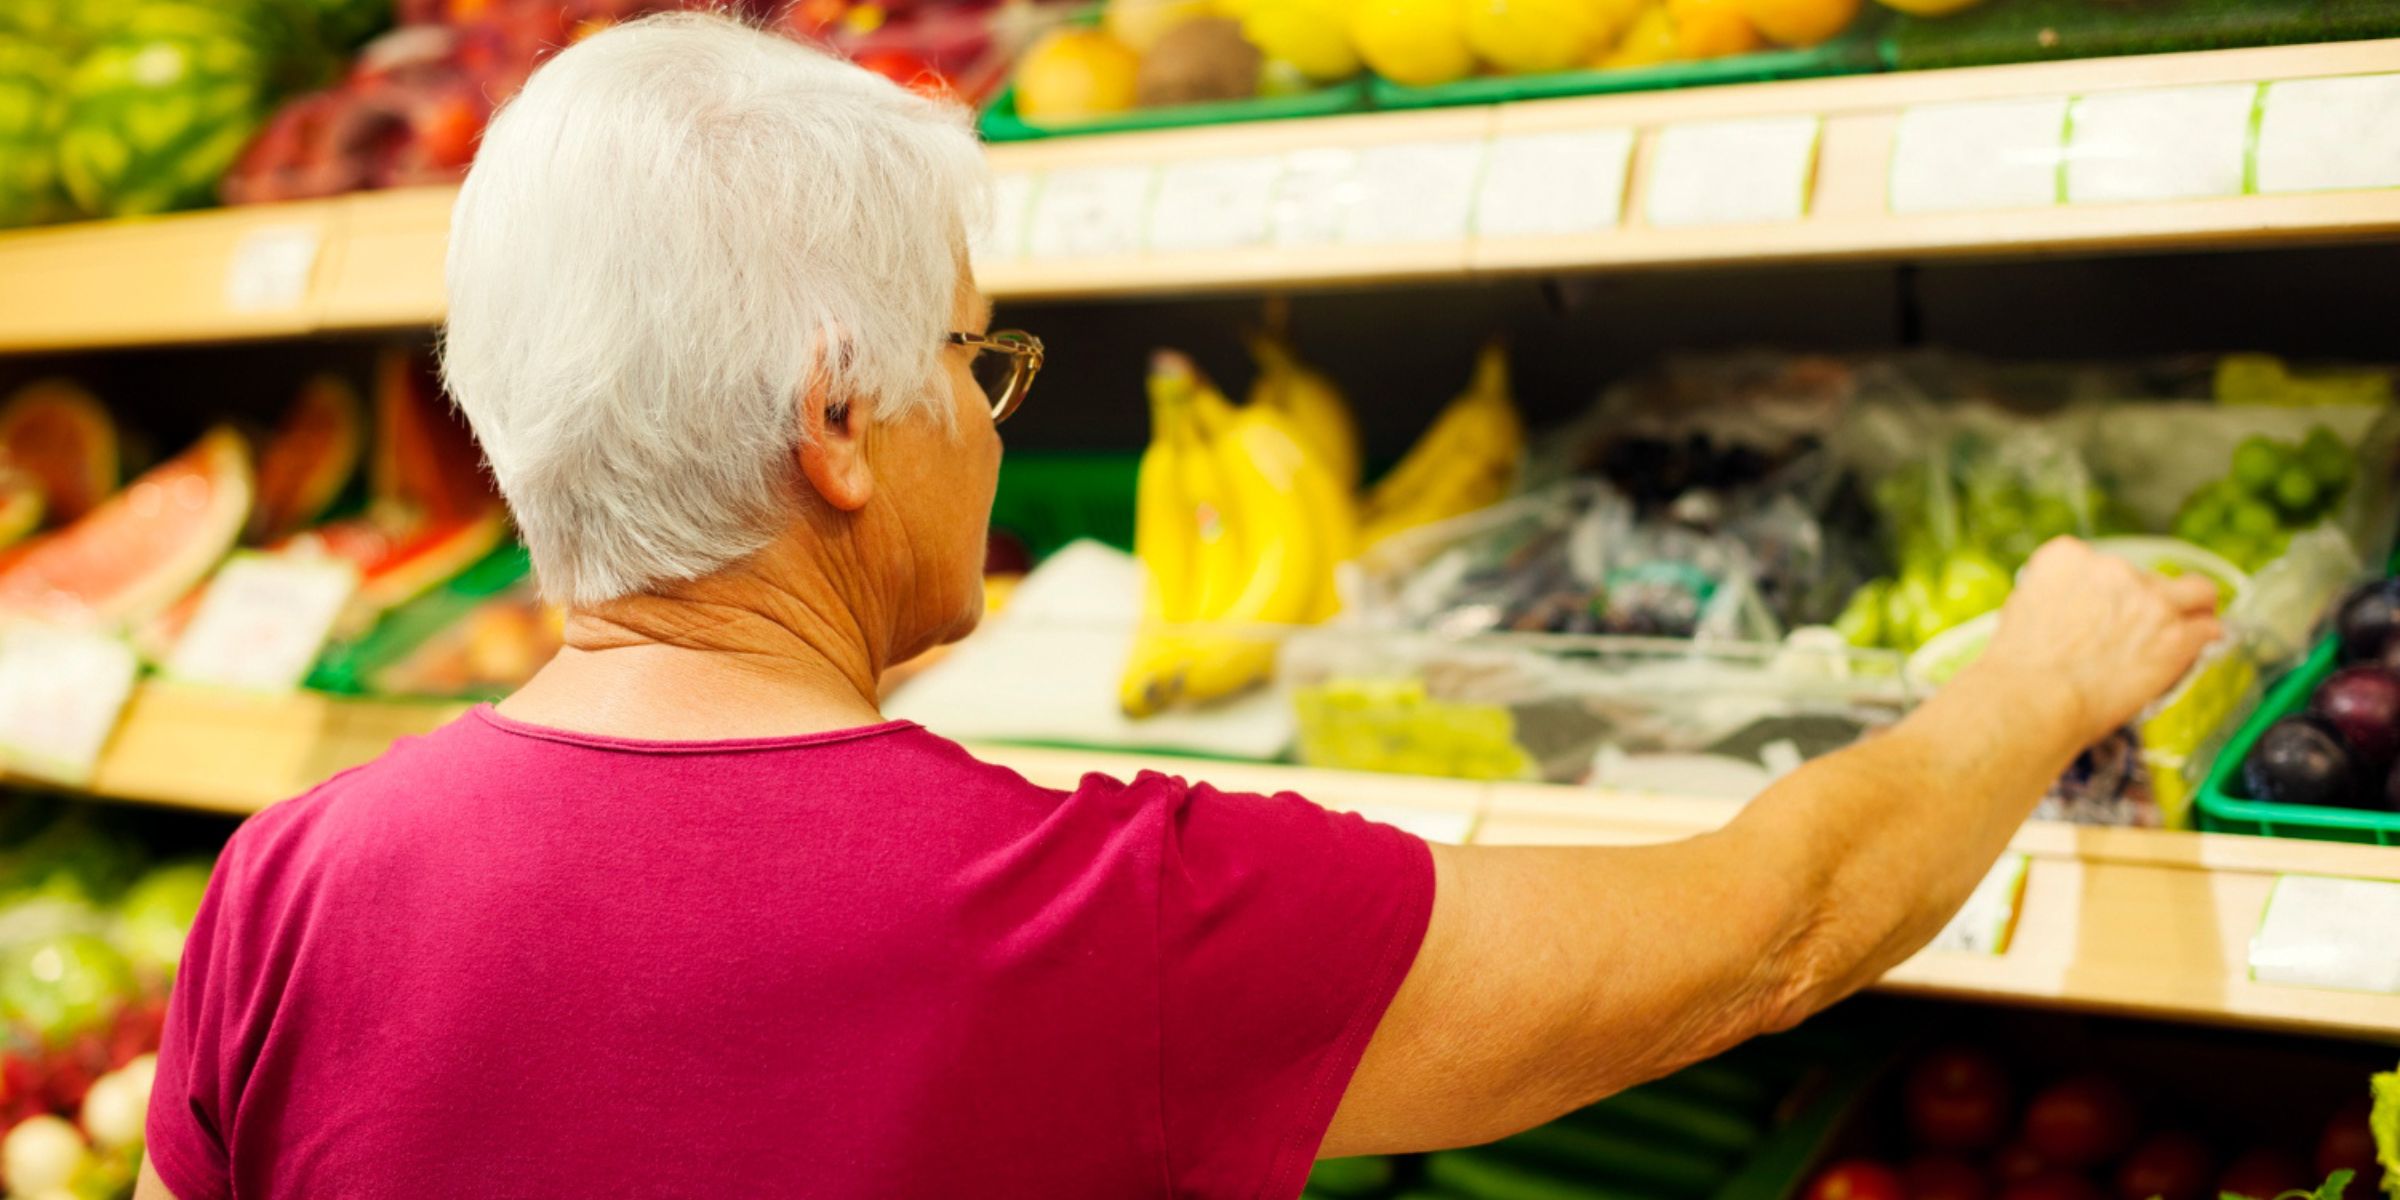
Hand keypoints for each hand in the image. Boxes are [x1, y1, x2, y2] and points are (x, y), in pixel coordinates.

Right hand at [1979, 537, 2223, 745]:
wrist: (2036, 698)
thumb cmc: (2018, 667)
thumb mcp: (2022, 610)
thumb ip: (2054, 597)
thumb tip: (2071, 611)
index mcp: (2068, 557)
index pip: (2095, 560)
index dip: (2103, 588)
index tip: (2102, 607)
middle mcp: (2113, 568)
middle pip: (2146, 576)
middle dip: (2144, 600)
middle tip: (2137, 629)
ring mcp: (2152, 599)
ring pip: (2196, 591)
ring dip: (2193, 607)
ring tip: (2190, 626)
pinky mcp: (2178, 634)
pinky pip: (2209, 628)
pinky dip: (2205, 638)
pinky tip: (2199, 647)